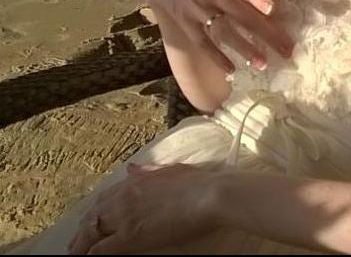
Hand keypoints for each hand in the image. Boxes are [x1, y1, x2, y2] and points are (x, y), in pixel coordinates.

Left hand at [67, 163, 219, 254]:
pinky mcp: (128, 236)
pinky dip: (91, 254)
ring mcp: (124, 216)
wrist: (208, 195)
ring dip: (81, 242)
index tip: (91, 218)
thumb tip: (131, 168)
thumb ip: (148, 171)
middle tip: (76, 241)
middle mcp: (125, 196)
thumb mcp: (172, 170)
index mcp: (136, 180)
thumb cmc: (198, 182)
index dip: (95, 210)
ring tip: (76, 252)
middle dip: (83, 229)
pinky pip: (100, 249)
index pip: (106, 197)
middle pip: (94, 214)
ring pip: (91, 231)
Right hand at [145, 0, 294, 72]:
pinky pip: (203, 43)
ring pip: (223, 31)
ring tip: (264, 64)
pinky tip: (233, 70)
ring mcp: (196, 10)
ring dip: (243, 49)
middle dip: (264, 32)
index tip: (270, 6)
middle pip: (239, 13)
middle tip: (286, 49)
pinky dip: (216, 57)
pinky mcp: (187, 25)